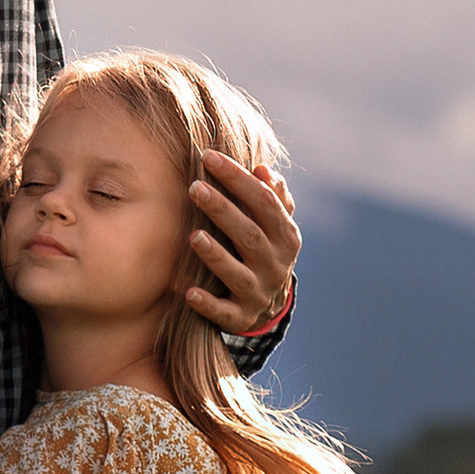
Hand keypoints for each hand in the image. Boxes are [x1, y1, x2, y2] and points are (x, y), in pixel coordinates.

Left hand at [185, 148, 299, 336]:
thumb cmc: (265, 248)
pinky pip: (224, 312)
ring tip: (194, 236)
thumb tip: (263, 168)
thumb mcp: (276, 224)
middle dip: (223, 211)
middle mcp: (275, 264)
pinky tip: (188, 292)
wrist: (270, 304)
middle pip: (250, 235)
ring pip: (237, 274)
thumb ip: (272, 196)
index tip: (209, 157)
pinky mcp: (241, 317)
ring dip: (216, 256)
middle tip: (195, 188)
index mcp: (286, 235)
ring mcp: (259, 292)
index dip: (238, 179)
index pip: (264, 202)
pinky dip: (208, 304)